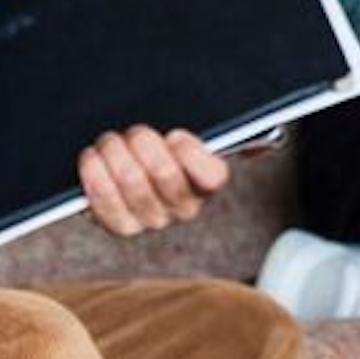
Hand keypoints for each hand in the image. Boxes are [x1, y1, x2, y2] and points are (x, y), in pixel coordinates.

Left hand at [78, 125, 226, 237]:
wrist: (132, 173)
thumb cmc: (167, 151)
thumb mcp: (197, 141)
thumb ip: (231, 138)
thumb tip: (265, 148)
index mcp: (209, 184)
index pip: (212, 175)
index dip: (188, 151)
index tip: (174, 136)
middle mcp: (185, 208)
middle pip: (163, 172)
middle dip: (142, 142)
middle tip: (134, 132)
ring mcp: (152, 220)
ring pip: (131, 180)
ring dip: (114, 152)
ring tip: (110, 141)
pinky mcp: (120, 226)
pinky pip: (104, 199)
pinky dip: (95, 173)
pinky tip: (94, 158)